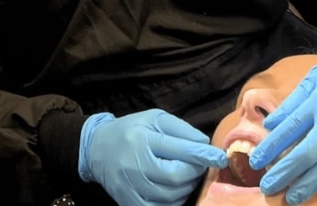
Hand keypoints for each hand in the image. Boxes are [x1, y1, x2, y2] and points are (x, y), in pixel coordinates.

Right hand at [79, 108, 227, 205]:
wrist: (96, 149)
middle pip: (176, 177)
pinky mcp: (128, 201)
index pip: (180, 150)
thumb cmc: (130, 130)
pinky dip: (173, 202)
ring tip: (185, 175)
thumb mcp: (154, 119)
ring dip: (186, 187)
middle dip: (195, 172)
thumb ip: (182, 130)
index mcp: (143, 138)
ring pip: (171, 196)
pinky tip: (175, 190)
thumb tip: (205, 145)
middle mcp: (135, 164)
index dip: (204, 155)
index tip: (220, 158)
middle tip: (198, 165)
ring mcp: (130, 186)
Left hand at [249, 13, 316, 204]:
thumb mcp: (314, 77)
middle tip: (268, 188)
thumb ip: (292, 103)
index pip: (290, 129)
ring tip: (291, 197)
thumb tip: (270, 126)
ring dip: (309, 185)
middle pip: (307, 153)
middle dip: (285, 174)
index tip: (255, 162)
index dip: (270, 148)